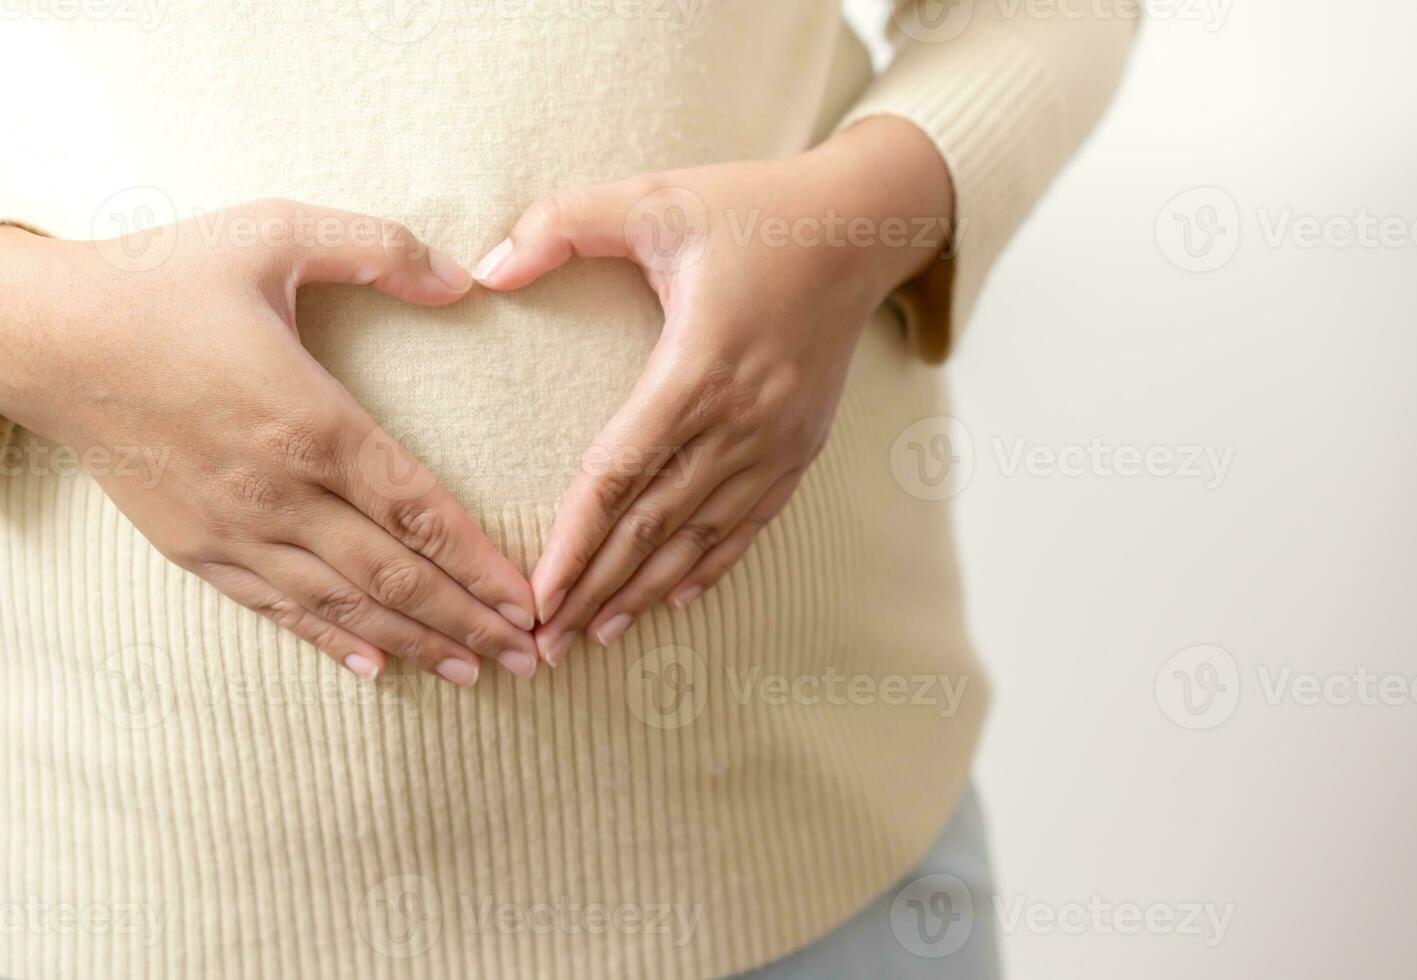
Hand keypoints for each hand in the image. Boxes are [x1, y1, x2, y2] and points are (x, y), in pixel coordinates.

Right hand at [0, 201, 539, 683]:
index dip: (482, 563)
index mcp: (312, 420)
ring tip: (477, 672)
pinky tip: (377, 668)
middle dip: (471, 620)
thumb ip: (377, 247)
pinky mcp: (197, 548)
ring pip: (345, 605)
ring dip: (417, 643)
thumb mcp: (273, 233)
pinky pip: (278, 608)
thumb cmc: (161, 280)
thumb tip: (465, 277)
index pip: (421, 510)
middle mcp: (281, 490)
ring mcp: (236, 528)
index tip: (530, 598)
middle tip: (531, 656)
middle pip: (396, 576)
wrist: (43, 336)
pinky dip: (334, 642)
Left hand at [474, 116, 954, 663]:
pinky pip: (748, 524)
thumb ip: (562, 225)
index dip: (572, 541)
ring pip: (699, 537)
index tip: (534, 594)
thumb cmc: (753, 210)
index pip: (619, 475)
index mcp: (699, 366)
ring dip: (644, 591)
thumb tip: (483, 270)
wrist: (860, 228)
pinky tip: (673, 599)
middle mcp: (742, 419)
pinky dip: (708, 566)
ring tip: (596, 635)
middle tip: (545, 644)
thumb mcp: (655, 196)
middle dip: (594, 588)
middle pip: (653, 525)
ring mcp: (777, 442)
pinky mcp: (800, 448)